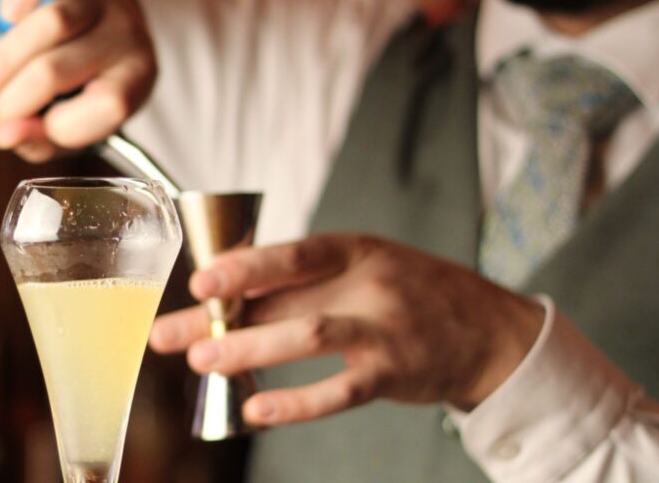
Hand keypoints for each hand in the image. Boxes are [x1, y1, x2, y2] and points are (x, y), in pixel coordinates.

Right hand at [0, 0, 155, 161]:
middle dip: (14, 99)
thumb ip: (41, 141)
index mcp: (137, 79)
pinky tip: (8, 12)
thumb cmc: (82, 86)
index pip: (108, 106)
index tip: (24, 129)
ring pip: (52, 25)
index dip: (61, 126)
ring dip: (4, 59)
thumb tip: (3, 135)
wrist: (105, 27)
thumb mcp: (73, 126)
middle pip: (60, 69)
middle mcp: (128, 37)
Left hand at [149, 234, 544, 425]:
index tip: (197, 281)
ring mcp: (384, 327)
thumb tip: (228, 295)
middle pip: (282, 299)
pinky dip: (296, 402)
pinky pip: (340, 390)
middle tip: (169, 335)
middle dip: (218, 318)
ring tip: (203, 363)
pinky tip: (257, 409)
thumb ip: (306, 279)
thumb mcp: (365, 266)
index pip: (289, 255)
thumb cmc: (409, 293)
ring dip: (249, 351)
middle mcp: (367, 282)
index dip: (241, 267)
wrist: (490, 329)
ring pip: (308, 337)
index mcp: (353, 249)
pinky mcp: (396, 371)